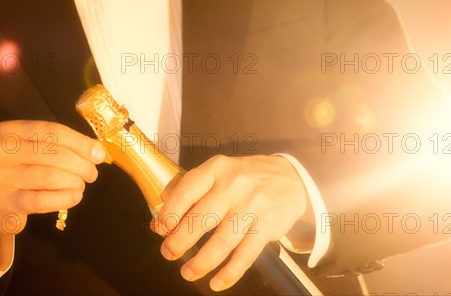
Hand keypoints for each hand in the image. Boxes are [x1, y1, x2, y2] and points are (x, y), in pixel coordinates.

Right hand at [0, 120, 105, 264]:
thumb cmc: (16, 171)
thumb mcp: (27, 150)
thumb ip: (57, 146)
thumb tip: (97, 151)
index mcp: (9, 131)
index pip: (53, 131)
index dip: (81, 142)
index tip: (98, 154)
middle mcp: (0, 151)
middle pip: (54, 154)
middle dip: (81, 164)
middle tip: (92, 173)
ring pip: (50, 177)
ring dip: (75, 182)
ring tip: (81, 185)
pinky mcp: (3, 203)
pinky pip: (42, 200)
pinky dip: (65, 198)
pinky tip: (74, 197)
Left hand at [150, 155, 307, 291]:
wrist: (290, 178)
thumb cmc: (247, 179)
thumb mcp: (221, 174)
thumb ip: (195, 194)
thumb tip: (161, 223)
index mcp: (218, 168)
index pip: (187, 190)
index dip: (169, 213)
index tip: (160, 229)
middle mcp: (235, 184)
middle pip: (201, 219)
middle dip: (179, 241)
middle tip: (169, 252)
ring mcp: (253, 205)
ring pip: (221, 242)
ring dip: (201, 262)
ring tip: (188, 272)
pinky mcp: (268, 226)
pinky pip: (245, 255)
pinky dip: (229, 273)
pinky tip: (217, 282)